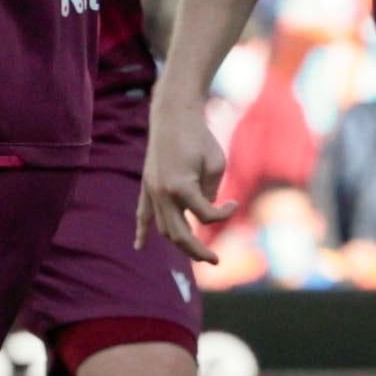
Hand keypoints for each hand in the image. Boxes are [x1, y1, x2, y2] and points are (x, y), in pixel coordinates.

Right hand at [136, 103, 231, 265]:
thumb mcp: (216, 164)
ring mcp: (151, 191)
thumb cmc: (200, 137)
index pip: (206, 215)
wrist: (173, 115)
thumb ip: (210, 193)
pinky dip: (142, 231)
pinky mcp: (147, 186)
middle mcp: (162, 193)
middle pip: (180, 235)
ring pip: (163, 228)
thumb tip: (204, 212)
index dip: (225, 213)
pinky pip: (143, 214)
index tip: (235, 202)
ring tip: (195, 252)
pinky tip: (140, 247)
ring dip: (179, 243)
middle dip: (198, 252)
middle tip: (216, 261)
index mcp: (182, 187)